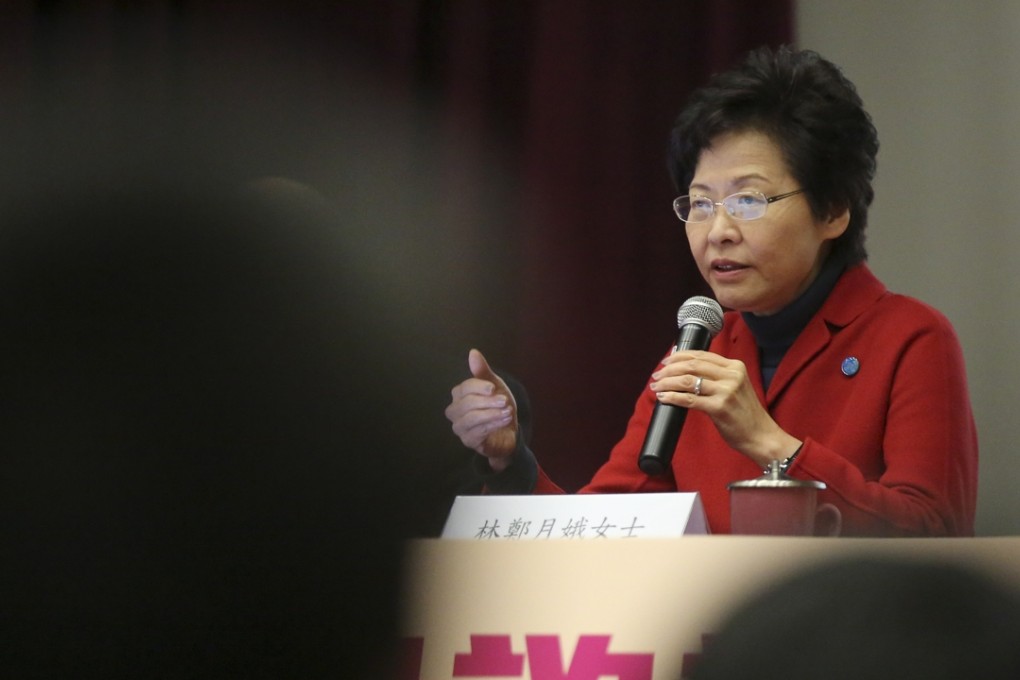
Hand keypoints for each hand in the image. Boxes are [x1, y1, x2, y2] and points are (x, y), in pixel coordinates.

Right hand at [445, 349, 518, 470]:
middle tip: (505, 400)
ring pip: (471, 419)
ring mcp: (460, 428)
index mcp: (459, 396)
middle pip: (466, 404)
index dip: (478, 387)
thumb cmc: (498, 406)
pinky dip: (493, 425)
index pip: (464, 388)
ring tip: (508, 411)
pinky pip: (477, 433)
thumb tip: (473, 352)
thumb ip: (483, 371)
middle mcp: (454, 412)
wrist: (508, 431)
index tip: (493, 388)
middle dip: (487, 401)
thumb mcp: (494, 386)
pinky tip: (505, 420)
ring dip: (491, 414)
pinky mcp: (468, 441)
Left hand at [648, 350, 799, 466]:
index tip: (666, 361)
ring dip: (667, 382)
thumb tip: (685, 369)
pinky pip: (689, 399)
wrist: (761, 436)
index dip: (679, 356)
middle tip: (657, 374)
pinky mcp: (720, 407)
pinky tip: (664, 398)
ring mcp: (726, 391)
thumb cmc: (744, 414)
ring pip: (687, 381)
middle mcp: (732, 375)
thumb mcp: (735, 387)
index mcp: (735, 367)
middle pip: (692, 365)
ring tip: (657, 386)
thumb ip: (716, 376)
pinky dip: (673, 397)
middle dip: (670, 369)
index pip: (701, 355)